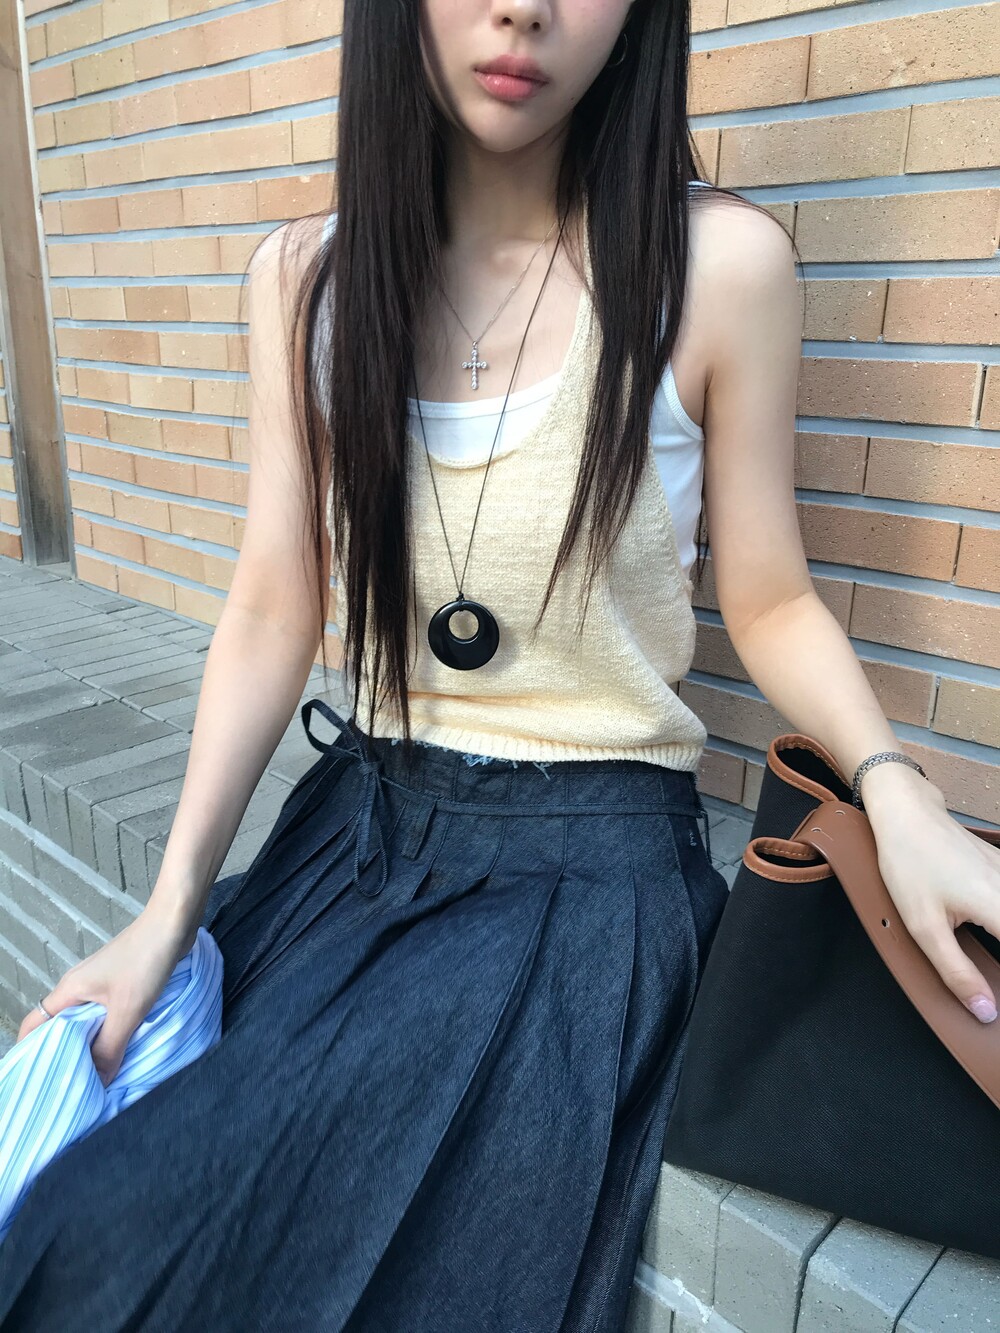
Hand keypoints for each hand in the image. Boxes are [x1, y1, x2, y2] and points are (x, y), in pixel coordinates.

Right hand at [15, 903, 200, 1085]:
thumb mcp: (127, 1010)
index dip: (29, 1051)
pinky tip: (123, 1047)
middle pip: (60, 1026)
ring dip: (92, 1044)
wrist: (172, 924)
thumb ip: (109, 1046)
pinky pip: (108, 1014)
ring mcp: (100, 984)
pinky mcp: (120, 983)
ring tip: (99, 1074)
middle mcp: (79, 987)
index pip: (35, 1024)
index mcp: (69, 990)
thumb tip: (96, 1082)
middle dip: (65, 1054)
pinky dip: (111, 1032)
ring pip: (87, 1021)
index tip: (37, 1080)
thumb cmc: (145, 961)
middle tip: (72, 1086)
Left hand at [864, 766, 999, 1023]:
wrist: (907, 812)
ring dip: (997, 936)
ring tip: (984, 953)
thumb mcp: (924, 927)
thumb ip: (957, 972)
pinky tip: (986, 928)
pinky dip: (998, 918)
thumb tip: (986, 1011)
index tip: (997, 1000)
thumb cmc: (910, 864)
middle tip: (991, 988)